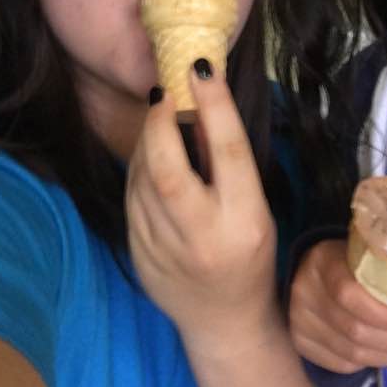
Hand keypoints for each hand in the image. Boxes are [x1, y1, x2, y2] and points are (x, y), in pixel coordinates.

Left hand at [126, 61, 278, 360]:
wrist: (222, 320)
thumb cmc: (248, 252)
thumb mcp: (255, 207)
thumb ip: (227, 162)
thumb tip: (200, 102)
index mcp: (244, 220)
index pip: (227, 152)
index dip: (213, 105)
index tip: (199, 66)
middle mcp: (203, 236)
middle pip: (168, 167)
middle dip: (159, 123)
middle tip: (163, 94)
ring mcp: (164, 249)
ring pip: (142, 178)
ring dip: (146, 141)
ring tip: (159, 123)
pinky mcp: (138, 254)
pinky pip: (131, 197)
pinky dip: (138, 168)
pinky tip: (150, 158)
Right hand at [289, 239, 386, 371]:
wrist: (308, 270)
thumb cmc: (345, 262)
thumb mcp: (360, 255)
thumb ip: (382, 272)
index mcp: (322, 262)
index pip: (350, 295)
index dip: (384, 315)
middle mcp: (303, 291)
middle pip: (353, 330)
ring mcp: (298, 319)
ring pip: (350, 352)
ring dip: (384, 356)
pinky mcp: (299, 342)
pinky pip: (340, 364)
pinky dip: (365, 363)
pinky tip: (378, 353)